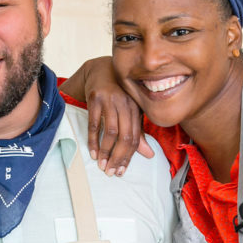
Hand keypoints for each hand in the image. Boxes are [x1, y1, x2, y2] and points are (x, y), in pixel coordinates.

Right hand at [83, 57, 153, 173]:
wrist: (101, 70)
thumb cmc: (119, 95)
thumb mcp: (131, 111)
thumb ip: (138, 133)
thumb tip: (149, 155)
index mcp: (136, 108)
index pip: (135, 137)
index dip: (129, 156)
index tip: (122, 171)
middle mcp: (125, 104)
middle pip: (124, 136)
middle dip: (117, 157)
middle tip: (111, 172)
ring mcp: (110, 100)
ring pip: (110, 132)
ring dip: (106, 151)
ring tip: (102, 165)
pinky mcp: (95, 98)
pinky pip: (94, 124)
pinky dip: (93, 140)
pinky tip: (93, 152)